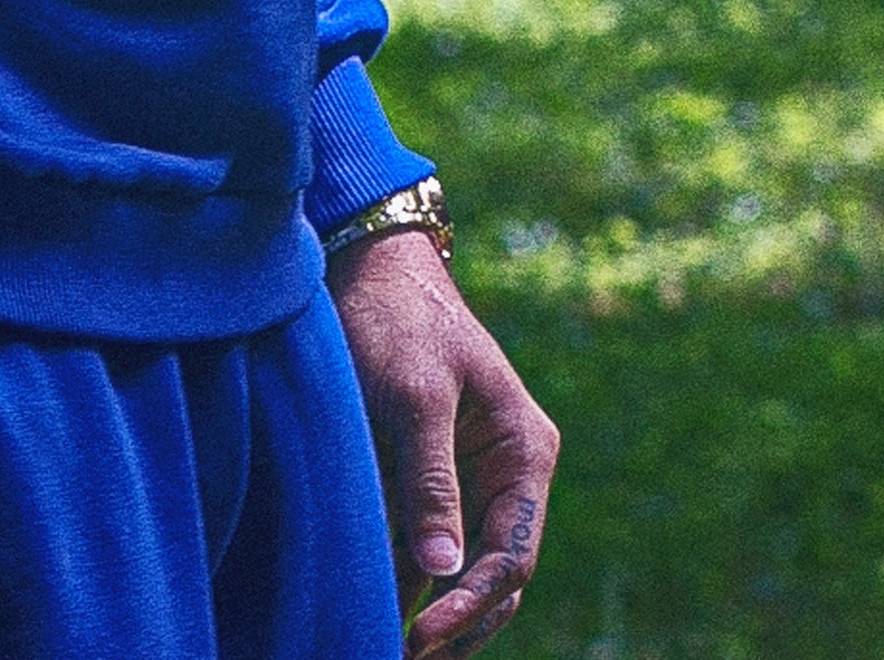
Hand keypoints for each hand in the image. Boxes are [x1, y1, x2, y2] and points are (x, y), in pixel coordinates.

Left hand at [328, 228, 558, 656]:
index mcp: (522, 452)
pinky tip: (371, 607)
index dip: (472, 602)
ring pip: (456, 564)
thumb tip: (445, 568)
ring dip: (428, 609)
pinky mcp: (419, 473)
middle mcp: (502, 472)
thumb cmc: (397, 319)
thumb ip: (430, 480)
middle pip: (493, 573)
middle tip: (410, 657)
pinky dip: (402, 576)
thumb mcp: (416, 395)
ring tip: (386, 647)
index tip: (424, 634)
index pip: (511, 554)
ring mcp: (462, 475)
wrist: (362, 263)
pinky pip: (420, 539)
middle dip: (458, 623)